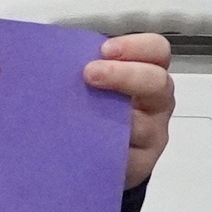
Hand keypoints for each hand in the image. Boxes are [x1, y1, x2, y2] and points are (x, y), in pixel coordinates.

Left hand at [88, 33, 175, 188]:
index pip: (157, 51)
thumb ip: (91, 66)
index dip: (136, 47)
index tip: (105, 49)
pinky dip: (106, 147)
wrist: (94, 157)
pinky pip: (128, 157)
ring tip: (80, 113)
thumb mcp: (98, 83)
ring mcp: (152, 135)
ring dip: (112, 115)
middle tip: (90, 74)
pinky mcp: (142, 165)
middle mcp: (157, 103)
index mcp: (148, 75)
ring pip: (142, 125)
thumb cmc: (96, 110)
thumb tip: (54, 54)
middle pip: (157, 83)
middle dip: (125, 75)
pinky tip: (83, 142)